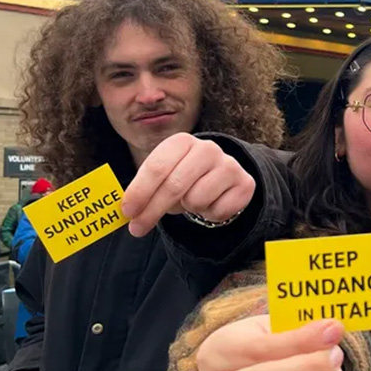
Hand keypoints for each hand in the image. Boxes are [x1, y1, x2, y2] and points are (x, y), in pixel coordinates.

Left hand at [122, 133, 255, 236]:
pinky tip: (210, 203)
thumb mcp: (161, 176)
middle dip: (152, 210)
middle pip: (174, 186)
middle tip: (137, 228)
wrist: (220, 176)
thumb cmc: (181, 176)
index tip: (127, 212)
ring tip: (191, 200)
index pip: (156, 167)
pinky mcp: (245, 183)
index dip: (140, 191)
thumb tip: (125, 212)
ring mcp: (229, 165)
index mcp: (181, 141)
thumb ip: (143, 190)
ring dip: (189, 209)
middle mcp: (207, 148)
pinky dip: (209, 215)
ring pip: (196, 200)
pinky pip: (217, 211)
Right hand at [196, 317, 349, 370]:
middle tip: (336, 353)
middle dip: (309, 370)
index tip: (332, 329)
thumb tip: (331, 331)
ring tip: (336, 370)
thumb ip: (296, 329)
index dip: (298, 341)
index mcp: (216, 353)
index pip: (257, 349)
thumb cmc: (260, 341)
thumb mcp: (271, 326)